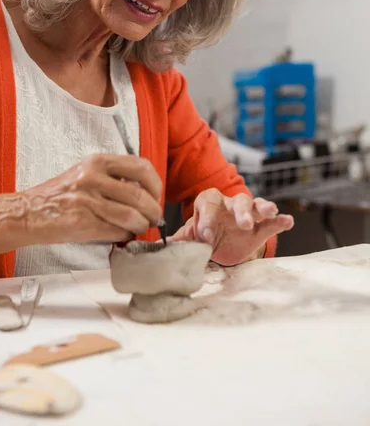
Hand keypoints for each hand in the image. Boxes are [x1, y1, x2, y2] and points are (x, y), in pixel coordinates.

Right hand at [21, 154, 162, 245]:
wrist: (29, 212)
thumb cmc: (61, 194)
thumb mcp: (87, 172)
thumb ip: (114, 176)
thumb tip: (145, 191)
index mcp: (98, 162)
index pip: (141, 168)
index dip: (155, 184)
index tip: (156, 195)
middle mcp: (93, 178)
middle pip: (139, 195)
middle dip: (153, 210)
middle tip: (154, 217)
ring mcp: (87, 200)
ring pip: (131, 215)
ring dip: (142, 225)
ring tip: (141, 227)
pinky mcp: (83, 223)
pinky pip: (116, 231)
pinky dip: (125, 234)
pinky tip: (123, 233)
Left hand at [171, 189, 293, 265]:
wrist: (218, 246)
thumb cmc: (204, 235)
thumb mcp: (190, 237)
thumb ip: (180, 238)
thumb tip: (159, 243)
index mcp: (209, 204)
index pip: (208, 203)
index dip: (207, 217)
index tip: (205, 236)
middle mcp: (229, 205)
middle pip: (237, 200)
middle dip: (240, 211)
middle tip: (242, 224)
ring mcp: (246, 214)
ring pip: (256, 205)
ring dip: (263, 207)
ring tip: (270, 211)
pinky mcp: (260, 227)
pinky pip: (271, 222)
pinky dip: (280, 220)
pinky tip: (288, 221)